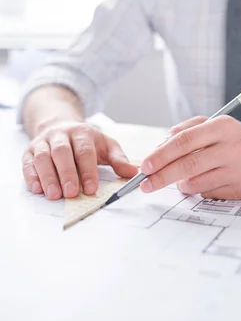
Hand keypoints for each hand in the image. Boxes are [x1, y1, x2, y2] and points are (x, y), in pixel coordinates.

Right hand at [22, 121, 137, 199]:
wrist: (60, 125)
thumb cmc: (84, 141)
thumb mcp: (105, 145)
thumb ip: (118, 159)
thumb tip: (132, 173)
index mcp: (81, 133)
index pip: (85, 151)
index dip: (88, 170)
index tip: (91, 189)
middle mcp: (60, 135)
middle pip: (62, 152)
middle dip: (67, 173)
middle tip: (71, 193)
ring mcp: (43, 142)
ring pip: (43, 157)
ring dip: (48, 177)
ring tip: (54, 195)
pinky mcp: (29, 151)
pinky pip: (28, 163)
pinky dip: (31, 176)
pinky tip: (37, 188)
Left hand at [139, 116, 240, 199]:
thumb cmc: (231, 138)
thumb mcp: (212, 124)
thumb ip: (186, 129)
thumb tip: (161, 145)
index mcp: (221, 126)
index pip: (185, 141)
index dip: (162, 154)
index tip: (146, 165)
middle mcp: (231, 147)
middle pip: (188, 165)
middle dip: (162, 176)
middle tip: (146, 183)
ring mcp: (238, 169)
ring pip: (197, 182)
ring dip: (181, 184)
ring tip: (180, 179)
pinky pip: (209, 193)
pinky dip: (198, 190)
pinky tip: (202, 182)